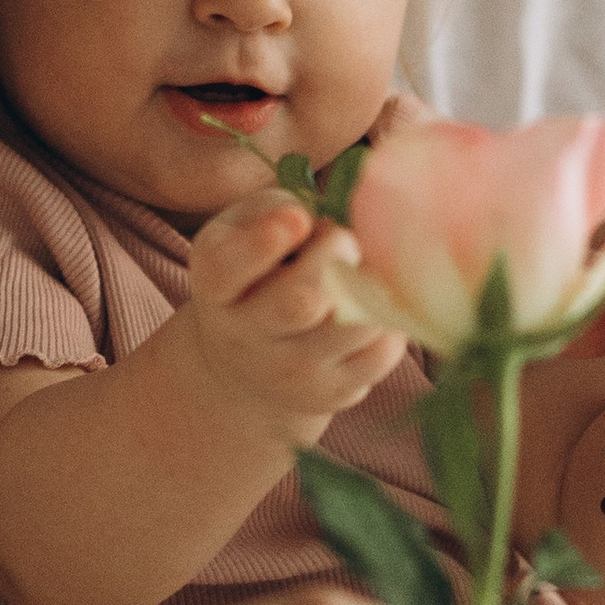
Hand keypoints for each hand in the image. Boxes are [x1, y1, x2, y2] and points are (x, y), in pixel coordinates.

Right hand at [182, 189, 405, 444]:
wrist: (247, 359)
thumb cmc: (256, 270)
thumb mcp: (245, 228)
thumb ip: (278, 211)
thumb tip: (327, 225)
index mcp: (215, 284)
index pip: (228, 268)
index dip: (263, 242)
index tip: (297, 219)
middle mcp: (245, 336)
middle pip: (302, 302)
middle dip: (337, 255)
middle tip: (343, 239)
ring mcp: (291, 373)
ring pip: (354, 326)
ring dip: (370, 287)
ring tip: (358, 271)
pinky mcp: (334, 394)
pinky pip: (383, 352)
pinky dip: (389, 321)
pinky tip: (369, 306)